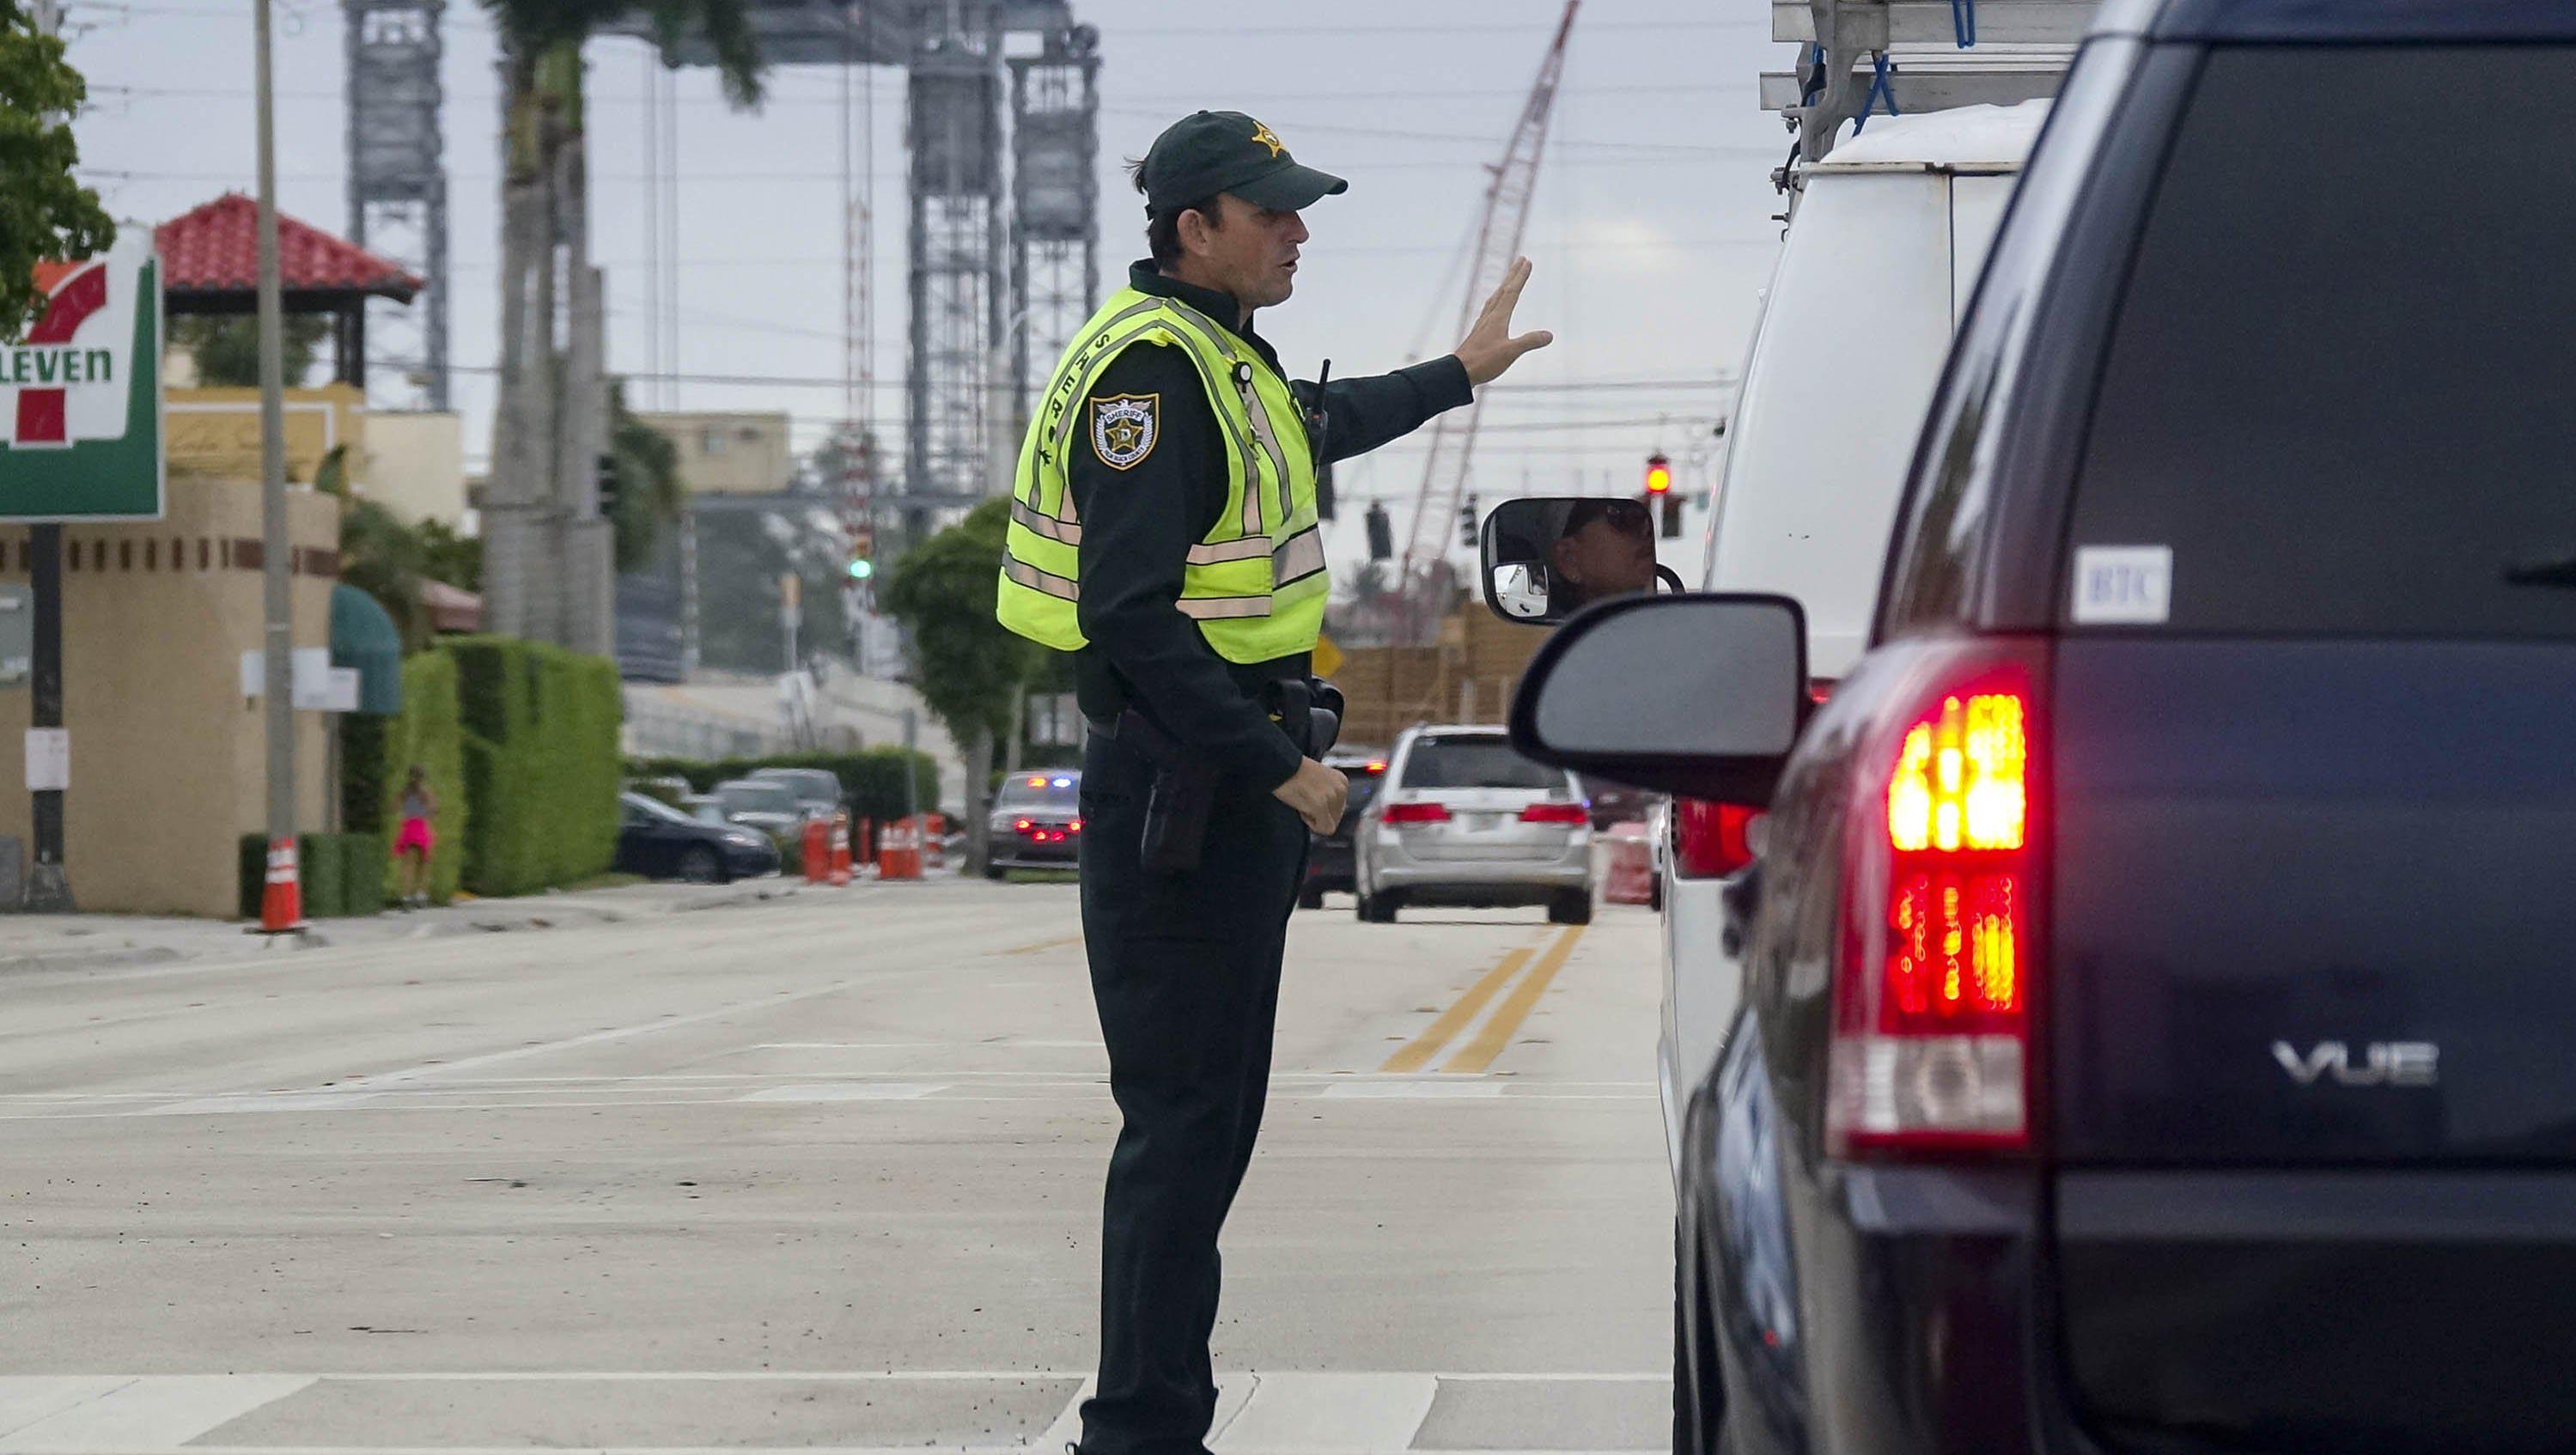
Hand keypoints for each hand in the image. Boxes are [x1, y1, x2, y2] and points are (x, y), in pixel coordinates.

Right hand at [1273, 758, 1348, 834]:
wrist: (1281, 766)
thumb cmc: (1293, 772)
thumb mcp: (1319, 779)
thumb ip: (1327, 793)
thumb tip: (1327, 811)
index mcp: (1342, 781)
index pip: (1339, 808)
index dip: (1322, 808)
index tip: (1310, 798)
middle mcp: (1341, 789)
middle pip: (1336, 818)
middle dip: (1320, 815)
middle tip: (1304, 801)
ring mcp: (1331, 797)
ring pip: (1330, 824)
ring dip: (1314, 818)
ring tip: (1302, 803)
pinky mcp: (1320, 805)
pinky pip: (1323, 828)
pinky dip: (1312, 825)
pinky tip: (1302, 810)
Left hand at [1453, 256, 1554, 386]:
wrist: (1457, 373)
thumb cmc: (1483, 362)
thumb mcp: (1510, 353)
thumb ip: (1529, 342)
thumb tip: (1549, 335)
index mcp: (1498, 318)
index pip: (1511, 292)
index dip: (1520, 277)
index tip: (1527, 262)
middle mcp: (1489, 317)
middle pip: (1503, 290)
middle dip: (1513, 274)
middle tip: (1521, 259)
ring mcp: (1482, 324)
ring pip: (1494, 298)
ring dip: (1504, 286)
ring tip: (1509, 278)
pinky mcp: (1478, 333)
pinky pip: (1488, 310)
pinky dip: (1495, 301)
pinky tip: (1493, 307)